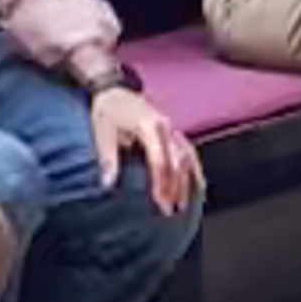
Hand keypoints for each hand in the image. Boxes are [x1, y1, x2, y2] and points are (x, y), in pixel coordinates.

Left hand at [86, 76, 202, 217]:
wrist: (113, 90)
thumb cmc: (108, 111)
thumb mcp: (103, 133)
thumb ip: (109, 159)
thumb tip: (108, 183)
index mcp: (148, 126)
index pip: (160, 160)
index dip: (162, 183)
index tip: (162, 203)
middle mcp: (164, 127)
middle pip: (178, 161)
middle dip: (177, 187)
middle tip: (175, 211)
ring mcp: (170, 128)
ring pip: (188, 156)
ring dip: (189, 180)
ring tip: (188, 203)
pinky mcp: (171, 132)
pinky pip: (188, 151)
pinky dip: (193, 168)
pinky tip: (198, 184)